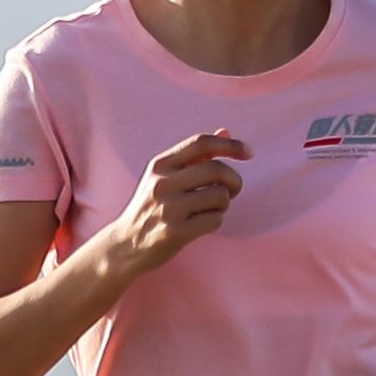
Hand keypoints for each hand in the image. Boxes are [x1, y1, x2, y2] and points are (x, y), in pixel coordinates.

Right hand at [107, 131, 246, 272]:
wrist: (126, 244)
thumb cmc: (153, 207)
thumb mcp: (165, 176)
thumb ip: (195, 156)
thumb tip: (226, 131)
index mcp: (160, 164)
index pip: (201, 143)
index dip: (231, 145)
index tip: (249, 153)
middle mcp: (162, 183)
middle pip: (216, 169)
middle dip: (234, 180)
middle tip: (233, 191)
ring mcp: (168, 208)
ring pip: (220, 196)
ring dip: (224, 203)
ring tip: (211, 209)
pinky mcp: (175, 233)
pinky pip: (216, 220)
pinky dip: (216, 221)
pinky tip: (202, 224)